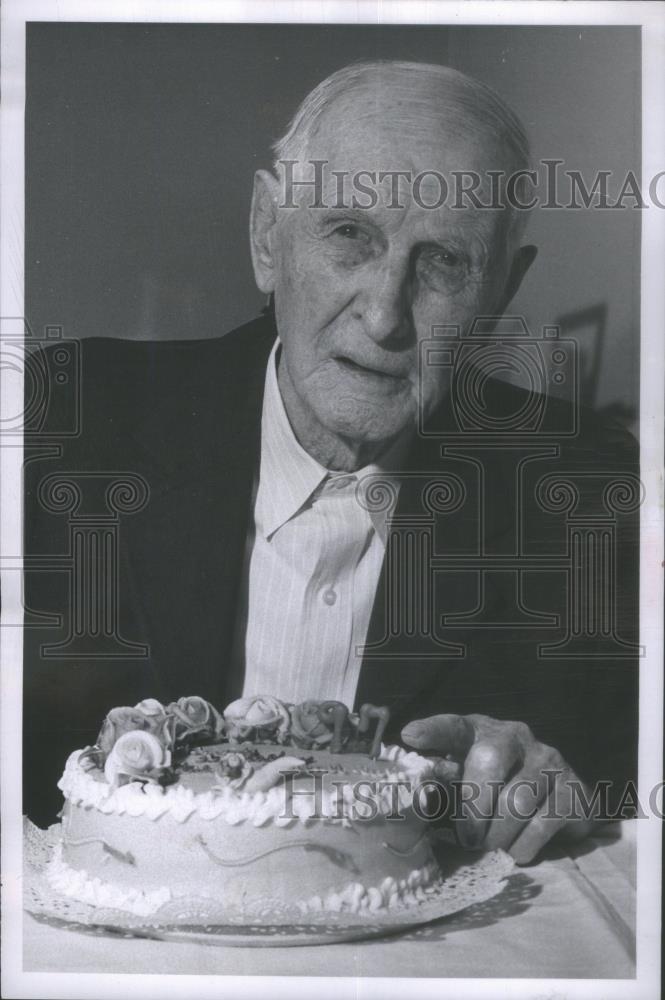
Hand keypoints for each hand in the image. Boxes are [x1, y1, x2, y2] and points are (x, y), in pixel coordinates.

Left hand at [401, 713, 595, 863]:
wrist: (563, 801)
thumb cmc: (501, 789)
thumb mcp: (470, 778)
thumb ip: (445, 781)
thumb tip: (416, 794)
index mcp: (483, 732)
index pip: (456, 726)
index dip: (434, 730)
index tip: (411, 736)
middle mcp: (517, 737)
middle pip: (490, 759)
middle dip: (474, 805)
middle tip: (467, 838)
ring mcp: (548, 760)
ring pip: (517, 799)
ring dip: (497, 834)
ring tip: (488, 850)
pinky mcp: (572, 790)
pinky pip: (543, 823)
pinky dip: (523, 846)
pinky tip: (515, 853)